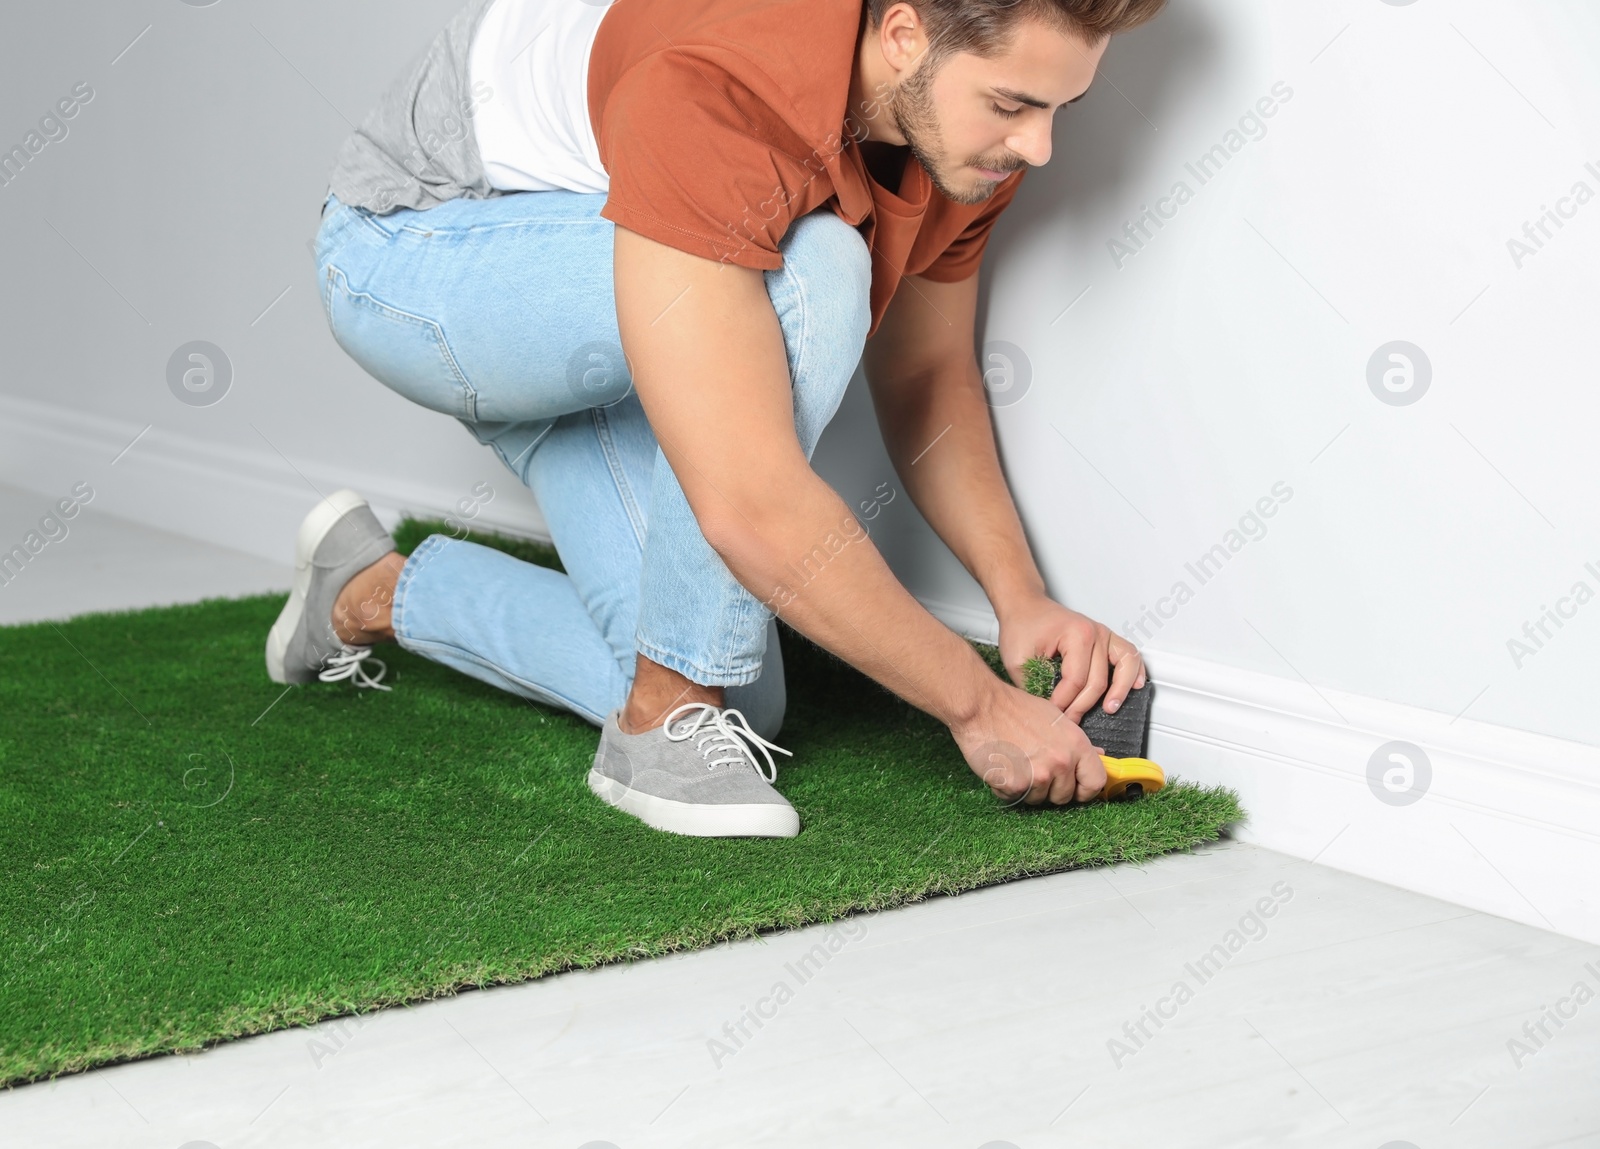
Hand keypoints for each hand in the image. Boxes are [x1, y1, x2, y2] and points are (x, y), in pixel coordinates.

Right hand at [951, 678, 1107, 805]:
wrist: (982, 707)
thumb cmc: (1017, 709)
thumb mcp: (1056, 719)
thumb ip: (1076, 743)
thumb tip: (1100, 756)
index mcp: (1076, 745)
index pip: (1096, 782)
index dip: (1085, 790)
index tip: (1074, 789)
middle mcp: (1062, 762)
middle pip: (1064, 797)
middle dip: (1050, 789)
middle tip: (1033, 769)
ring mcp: (1039, 776)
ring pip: (1038, 800)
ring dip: (1026, 789)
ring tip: (1015, 763)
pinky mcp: (1016, 785)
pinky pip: (1014, 798)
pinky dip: (1006, 788)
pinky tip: (1001, 767)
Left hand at [997, 594, 1145, 724]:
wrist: (1026, 606)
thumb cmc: (1023, 626)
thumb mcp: (1018, 659)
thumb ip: (1032, 686)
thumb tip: (1047, 711)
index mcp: (1076, 634)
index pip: (1076, 680)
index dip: (1063, 702)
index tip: (1051, 712)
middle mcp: (1095, 632)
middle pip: (1098, 680)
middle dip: (1082, 706)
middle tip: (1069, 719)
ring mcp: (1105, 634)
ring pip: (1125, 666)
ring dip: (1120, 690)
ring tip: (1110, 708)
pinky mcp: (1107, 639)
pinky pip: (1130, 656)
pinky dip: (1135, 671)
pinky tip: (1134, 687)